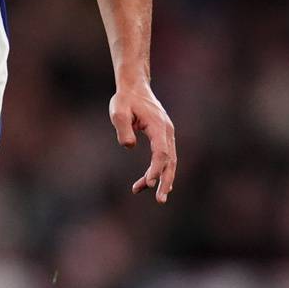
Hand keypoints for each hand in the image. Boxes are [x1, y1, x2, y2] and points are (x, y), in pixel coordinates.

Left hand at [111, 81, 176, 202]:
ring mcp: (167, 135)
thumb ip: (122, 128)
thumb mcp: (118, 111)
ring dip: (161, 179)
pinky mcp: (163, 138)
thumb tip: (129, 146)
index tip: (149, 183)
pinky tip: (156, 184)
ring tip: (147, 193)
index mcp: (158, 125)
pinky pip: (166, 158)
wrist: (135, 88)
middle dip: (165, 181)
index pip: (161, 152)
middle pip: (170, 161)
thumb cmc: (125, 100)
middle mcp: (167, 131)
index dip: (156, 169)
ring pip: (169, 162)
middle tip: (160, 200)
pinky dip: (162, 171)